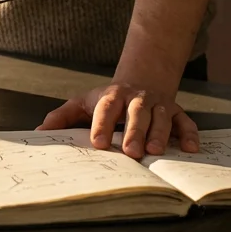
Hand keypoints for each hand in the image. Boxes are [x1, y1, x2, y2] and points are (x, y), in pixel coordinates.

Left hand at [37, 83, 199, 159]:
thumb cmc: (108, 100)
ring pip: (161, 117)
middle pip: (136, 113)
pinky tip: (190, 149)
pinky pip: (186, 123)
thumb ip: (62, 116)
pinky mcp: (176, 112)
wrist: (141, 80)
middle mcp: (137, 99)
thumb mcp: (83, 103)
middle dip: (134, 132)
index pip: (106, 108)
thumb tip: (40, 130)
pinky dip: (190, 134)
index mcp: (112, 96)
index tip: (97, 143)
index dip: (102, 124)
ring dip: (160, 134)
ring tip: (156, 151)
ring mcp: (158, 105)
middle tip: (130, 152)